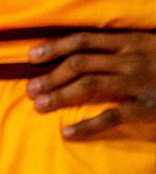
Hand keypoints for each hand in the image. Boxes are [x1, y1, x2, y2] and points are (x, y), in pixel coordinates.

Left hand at [28, 32, 155, 138]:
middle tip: (30, 89)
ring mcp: (140, 83)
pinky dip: (88, 125)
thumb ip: (122, 48)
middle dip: (51, 76)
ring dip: (60, 95)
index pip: (83, 41)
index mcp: (130, 41)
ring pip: (90, 86)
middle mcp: (131, 60)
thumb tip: (83, 53)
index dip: (54, 48)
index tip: (31, 57)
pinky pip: (112, 116)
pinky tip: (68, 132)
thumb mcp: (151, 46)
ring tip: (39, 105)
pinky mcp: (149, 108)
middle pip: (80, 64)